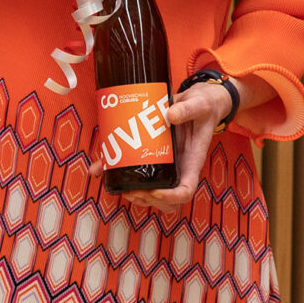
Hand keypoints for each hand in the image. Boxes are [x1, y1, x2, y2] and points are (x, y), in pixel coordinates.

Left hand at [117, 79, 234, 211]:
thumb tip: (170, 114)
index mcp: (192, 161)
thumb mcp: (200, 105)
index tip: (155, 191)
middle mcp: (177, 167)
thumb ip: (188, 109)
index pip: (185, 190)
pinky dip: (116, 175)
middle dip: (146, 198)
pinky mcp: (150, 154)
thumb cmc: (203, 108)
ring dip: (133, 194)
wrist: (198, 102)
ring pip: (149, 191)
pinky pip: (135, 172)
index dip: (171, 197)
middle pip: (165, 199)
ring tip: (118, 186)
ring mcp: (164, 164)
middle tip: (130, 189)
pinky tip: (99, 169)